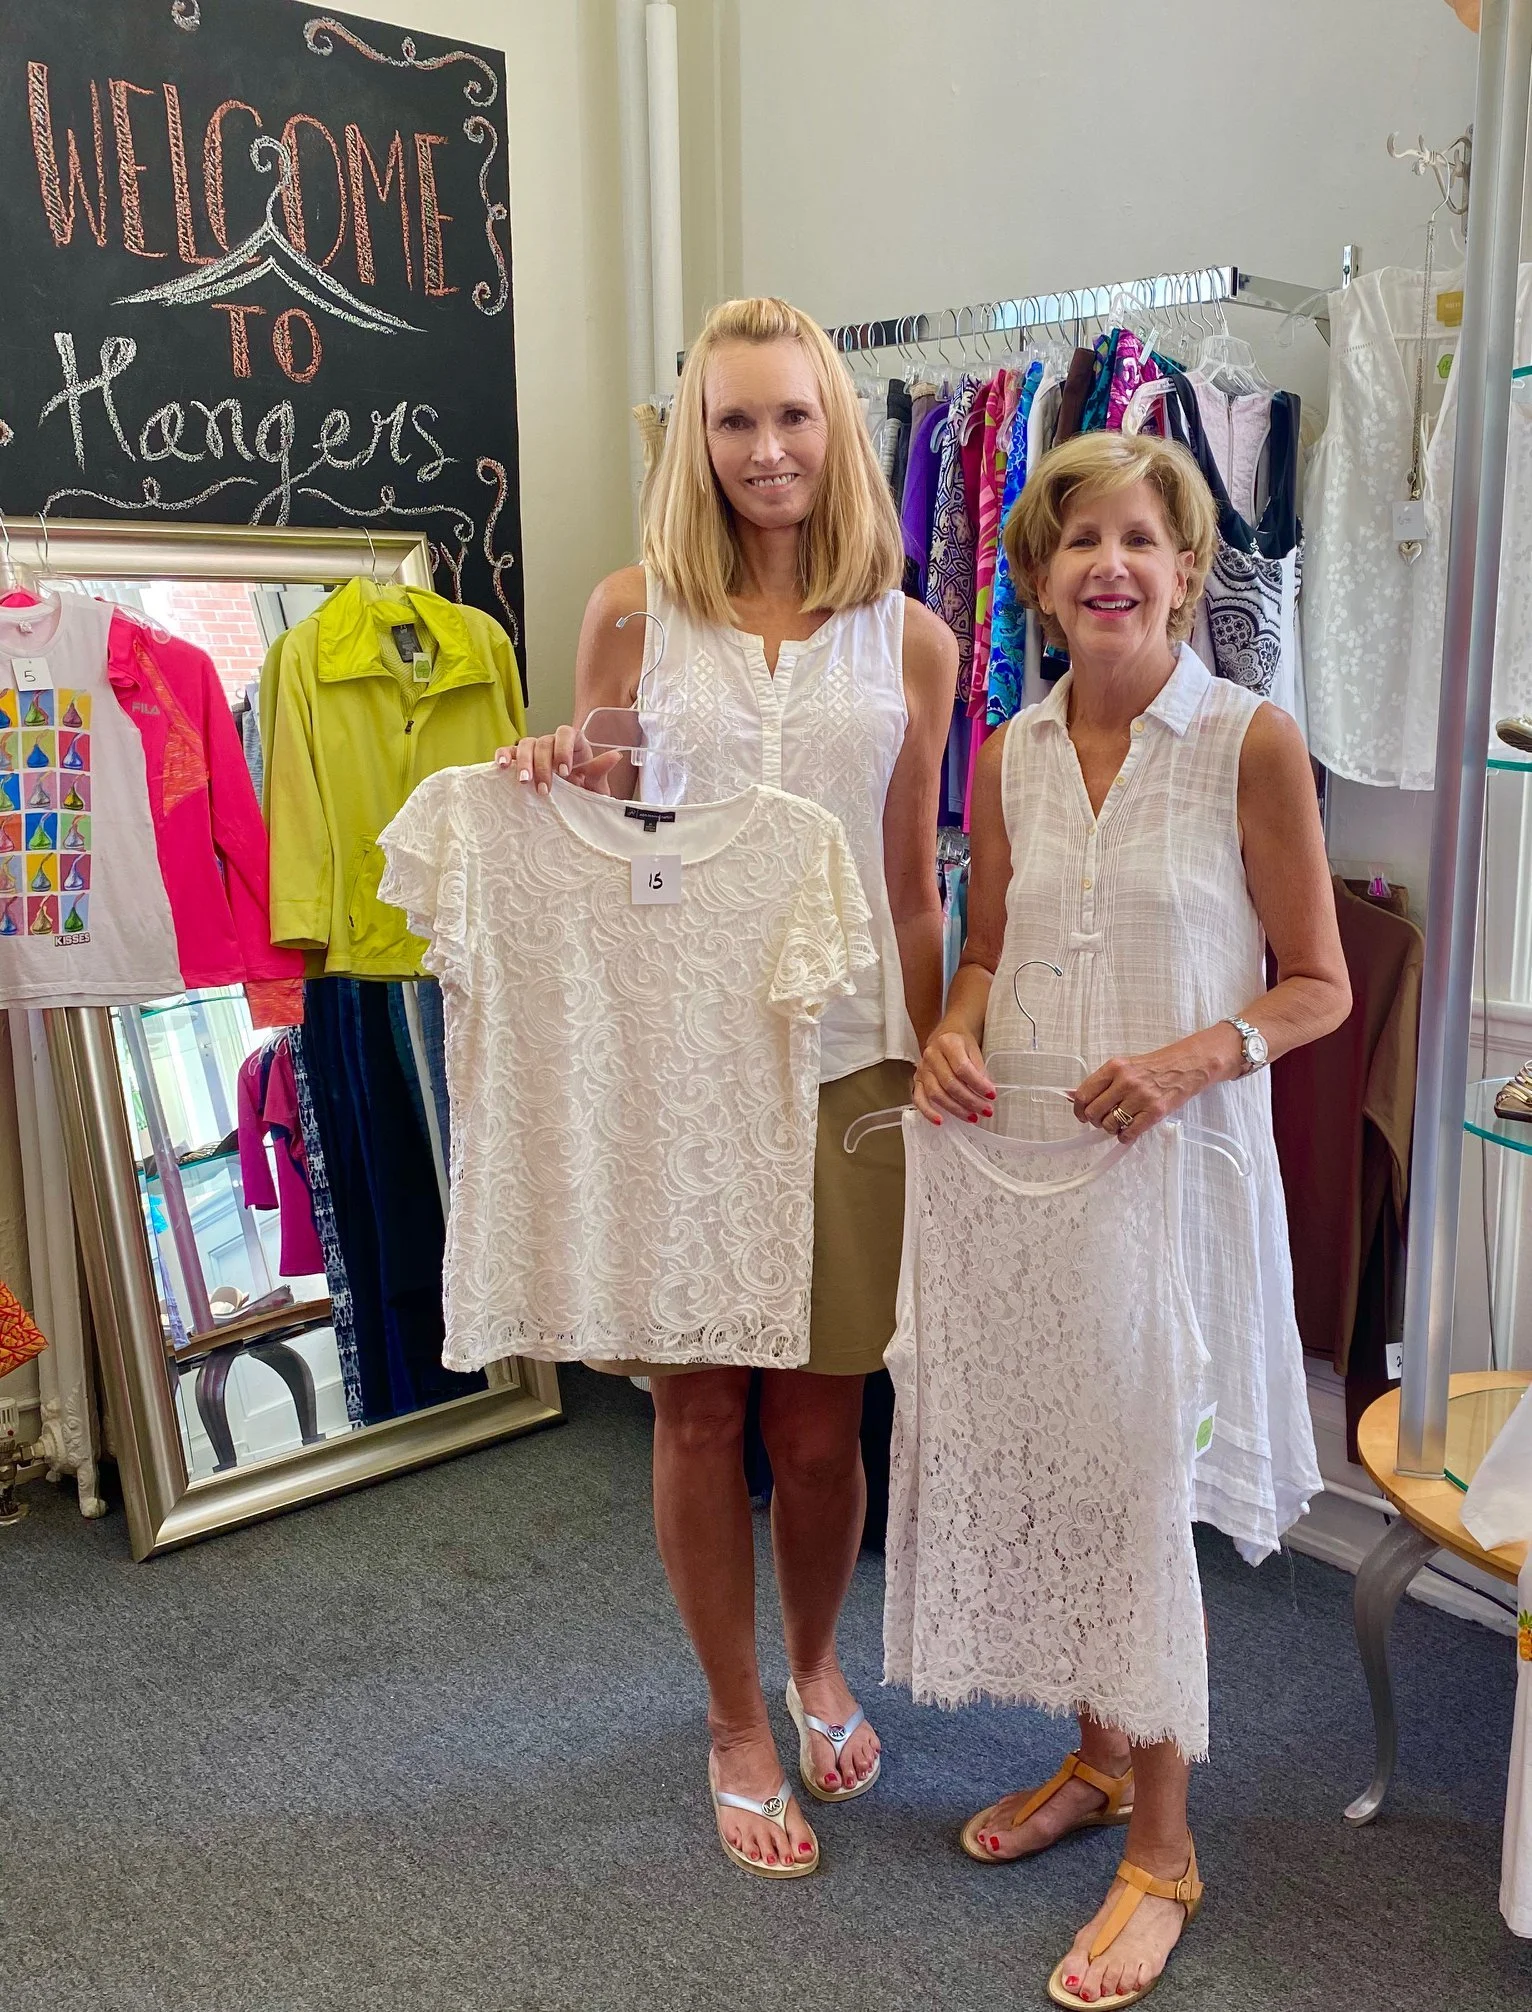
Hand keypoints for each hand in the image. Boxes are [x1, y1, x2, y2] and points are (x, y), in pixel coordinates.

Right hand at [493, 724, 621, 795]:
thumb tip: (615, 756)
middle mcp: (552, 743)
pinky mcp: (519, 759)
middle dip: (543, 765)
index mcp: (573, 743)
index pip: (566, 734)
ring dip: (524, 762)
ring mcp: (535, 750)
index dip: (563, 749)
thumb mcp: (595, 784)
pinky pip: (509, 751)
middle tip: (544, 789)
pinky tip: (502, 766)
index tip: (564, 772)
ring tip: (524, 781)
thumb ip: (600, 769)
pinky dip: (504, 755)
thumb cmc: (583, 790)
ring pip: (526, 744)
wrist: (571, 803)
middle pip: (544, 741)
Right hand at [913, 1024, 995, 1125]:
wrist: (945, 1034)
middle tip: (986, 1110)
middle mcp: (931, 1055)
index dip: (978, 1084)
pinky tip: (940, 1121)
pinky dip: (928, 1111)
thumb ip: (979, 1070)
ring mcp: (922, 1068)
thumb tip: (985, 1093)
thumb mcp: (974, 1050)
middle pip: (950, 1083)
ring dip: (955, 1109)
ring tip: (972, 1117)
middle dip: (970, 1100)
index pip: (962, 1068)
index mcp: (947, 1043)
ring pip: (936, 1093)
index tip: (992, 1095)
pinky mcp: (917, 1079)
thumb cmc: (962, 1043)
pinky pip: (918, 1098)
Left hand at [1071, 1030, 1234, 1142]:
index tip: (1081, 1114)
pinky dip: (1125, 1136)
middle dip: (1095, 1121)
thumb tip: (1075, 1097)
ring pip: (1109, 1124)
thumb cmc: (1155, 1066)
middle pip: (1094, 1112)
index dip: (1078, 1109)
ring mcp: (1141, 1097)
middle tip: (1103, 1119)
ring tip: (1120, 1123)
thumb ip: (1102, 1081)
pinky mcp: (1155, 1111)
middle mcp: (1125, 1081)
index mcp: (1114, 1067)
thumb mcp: (1124, 1066)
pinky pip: (1129, 1133)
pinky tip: (1128, 1131)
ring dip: (1111, 1128)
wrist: (1187, 1065)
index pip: (1084, 1094)